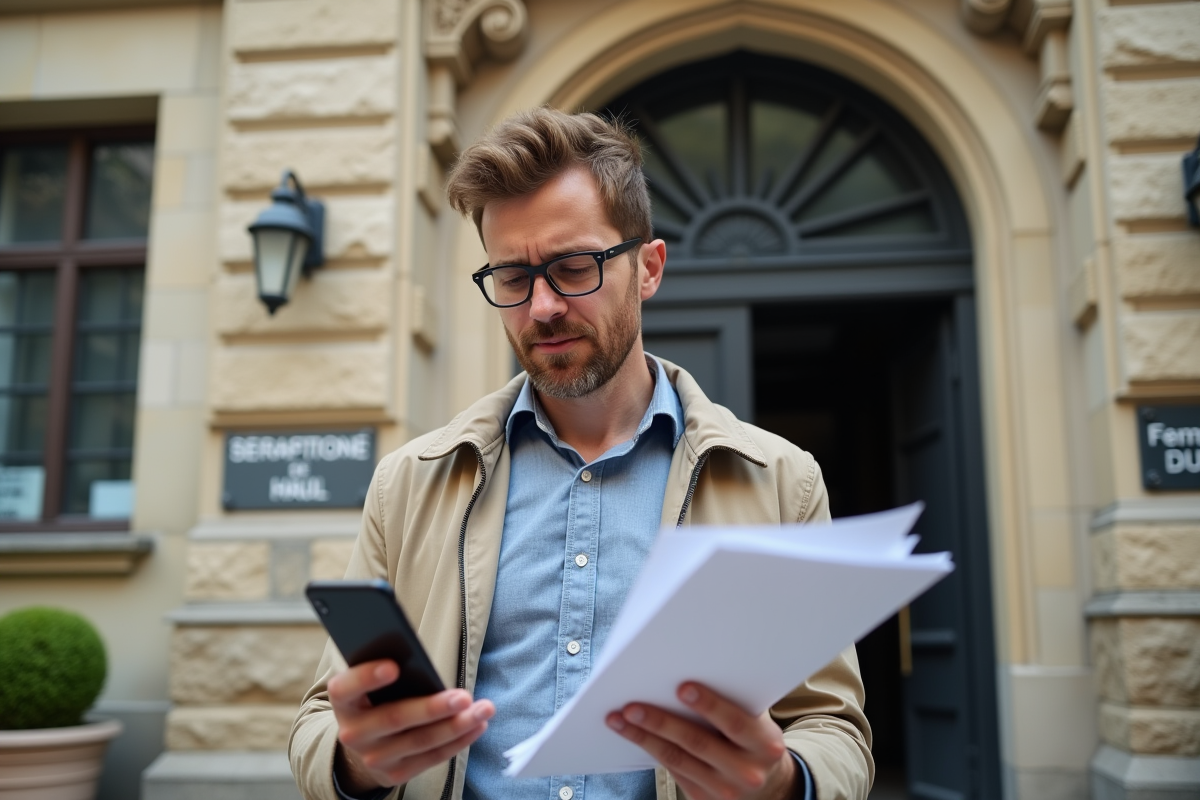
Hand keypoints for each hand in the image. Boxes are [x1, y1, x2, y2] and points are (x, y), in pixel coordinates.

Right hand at [328, 659, 494, 793]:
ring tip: (482, 709)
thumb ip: (387, 669)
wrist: (365, 742)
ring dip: (456, 726)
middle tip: (463, 697)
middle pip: (394, 718)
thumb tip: (417, 657)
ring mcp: (374, 757)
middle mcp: (353, 732)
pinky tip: (477, 726)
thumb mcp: (371, 682)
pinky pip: (431, 758)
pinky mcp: (395, 774)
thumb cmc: (376, 697)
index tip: (393, 667)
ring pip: (419, 741)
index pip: (346, 687)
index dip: (367, 677)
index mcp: (343, 700)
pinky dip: (458, 741)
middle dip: (432, 708)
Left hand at [605, 682, 796, 799]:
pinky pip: (673, 772)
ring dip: (644, 738)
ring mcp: (724, 790)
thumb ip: (734, 700)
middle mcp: (746, 771)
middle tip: (632, 707)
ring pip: (677, 760)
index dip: (709, 705)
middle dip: (661, 723)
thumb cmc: (754, 739)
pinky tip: (633, 735)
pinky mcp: (703, 799)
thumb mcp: (757, 720)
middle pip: (698, 743)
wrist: (768, 785)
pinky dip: (651, 750)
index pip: (735, 723)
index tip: (682, 687)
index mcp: (764, 744)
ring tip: (619, 719)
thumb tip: (692, 668)